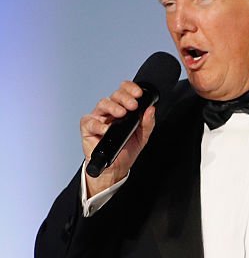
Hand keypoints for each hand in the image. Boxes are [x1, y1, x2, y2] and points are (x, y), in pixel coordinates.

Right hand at [81, 81, 155, 196]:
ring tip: (121, 113)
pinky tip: (107, 130)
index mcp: (122, 109)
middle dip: (124, 98)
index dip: (130, 89)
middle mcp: (109, 111)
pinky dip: (99, 125)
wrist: (116, 168)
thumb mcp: (142, 136)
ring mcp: (98, 118)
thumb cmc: (126, 150)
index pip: (124, 92)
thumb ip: (147, 123)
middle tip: (133, 105)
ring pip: (103, 104)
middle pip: (114, 96)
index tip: (138, 94)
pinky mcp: (88, 128)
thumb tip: (151, 110)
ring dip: (113, 107)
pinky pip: (91, 122)